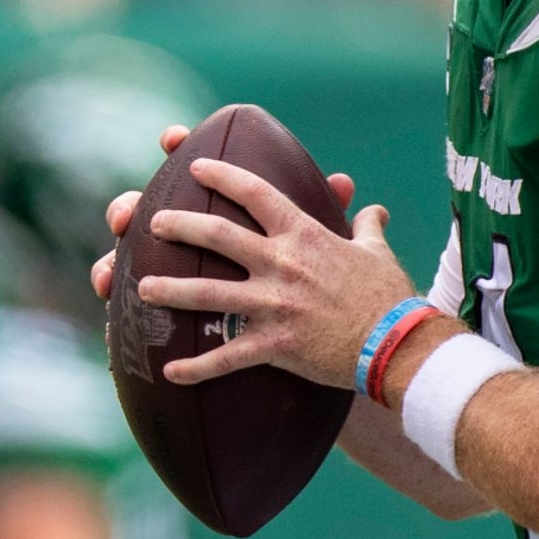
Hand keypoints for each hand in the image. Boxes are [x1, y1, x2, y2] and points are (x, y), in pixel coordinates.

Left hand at [90, 128, 409, 391]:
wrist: (396, 344)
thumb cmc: (389, 295)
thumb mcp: (377, 253)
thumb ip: (367, 227)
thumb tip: (373, 210)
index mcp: (304, 235)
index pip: (256, 193)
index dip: (223, 176)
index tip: (196, 167)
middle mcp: (281, 264)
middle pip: (218, 235)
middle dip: (180, 226)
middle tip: (152, 223)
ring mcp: (273, 304)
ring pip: (208, 292)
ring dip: (171, 290)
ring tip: (141, 289)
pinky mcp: (273, 345)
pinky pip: (225, 357)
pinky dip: (196, 366)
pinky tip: (169, 372)